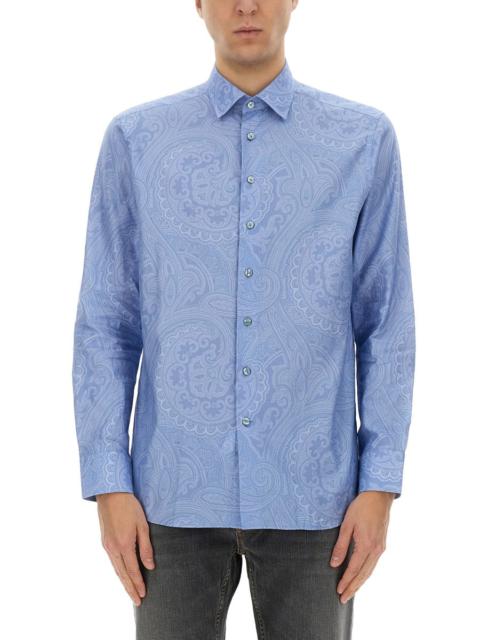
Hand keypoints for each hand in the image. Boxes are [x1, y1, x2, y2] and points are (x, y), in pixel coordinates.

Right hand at [96, 492, 154, 606]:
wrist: (110, 493)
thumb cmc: (129, 506)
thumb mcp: (142, 525)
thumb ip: (146, 547)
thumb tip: (150, 566)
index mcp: (124, 545)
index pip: (133, 570)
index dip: (138, 584)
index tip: (143, 595)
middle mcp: (113, 548)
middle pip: (122, 574)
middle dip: (130, 588)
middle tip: (137, 601)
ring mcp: (107, 545)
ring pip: (116, 569)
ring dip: (124, 581)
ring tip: (131, 591)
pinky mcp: (104, 541)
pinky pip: (112, 561)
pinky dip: (118, 571)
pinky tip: (123, 574)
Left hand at [330, 490, 394, 603]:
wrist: (379, 495)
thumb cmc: (361, 507)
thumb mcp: (347, 524)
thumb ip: (341, 545)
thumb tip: (334, 564)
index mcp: (366, 545)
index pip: (354, 569)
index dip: (346, 581)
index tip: (339, 591)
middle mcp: (376, 550)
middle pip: (363, 574)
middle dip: (353, 587)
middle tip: (343, 599)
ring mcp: (381, 547)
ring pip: (370, 571)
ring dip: (360, 582)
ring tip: (351, 591)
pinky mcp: (382, 544)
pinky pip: (373, 563)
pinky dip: (366, 573)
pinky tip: (360, 575)